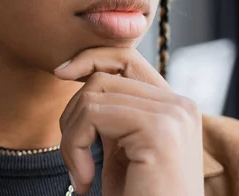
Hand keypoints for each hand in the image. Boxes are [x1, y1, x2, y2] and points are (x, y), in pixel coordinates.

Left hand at [53, 47, 203, 195]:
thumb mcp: (118, 147)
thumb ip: (108, 110)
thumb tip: (70, 70)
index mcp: (171, 106)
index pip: (125, 58)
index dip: (89, 58)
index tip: (59, 72)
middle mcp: (179, 104)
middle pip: (101, 78)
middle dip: (72, 115)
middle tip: (73, 158)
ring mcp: (173, 113)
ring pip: (91, 95)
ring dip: (71, 136)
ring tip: (80, 173)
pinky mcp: (158, 128)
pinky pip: (91, 114)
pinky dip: (73, 147)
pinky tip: (86, 180)